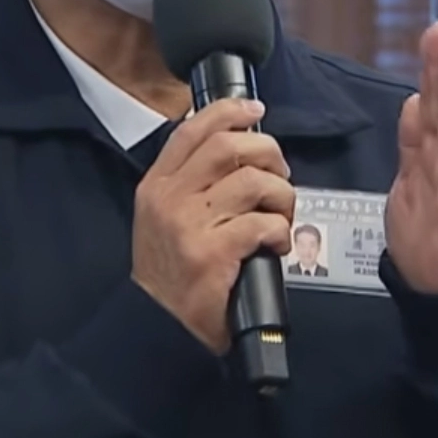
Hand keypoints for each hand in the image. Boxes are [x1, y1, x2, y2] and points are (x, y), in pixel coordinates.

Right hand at [131, 98, 295, 352]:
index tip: (255, 111)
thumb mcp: (162, 218)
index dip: (230, 112)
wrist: (156, 326)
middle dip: (268, 155)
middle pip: (230, 147)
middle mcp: (170, 198)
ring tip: (281, 216)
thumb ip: (190, 183)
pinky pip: (263, 224)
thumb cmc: (169, 273)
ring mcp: (190, 225)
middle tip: (279, 176)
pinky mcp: (213, 253)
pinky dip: (281, 232)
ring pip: (254, 182)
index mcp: (157, 185)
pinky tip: (276, 245)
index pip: (193, 129)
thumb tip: (237, 149)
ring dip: (281, 196)